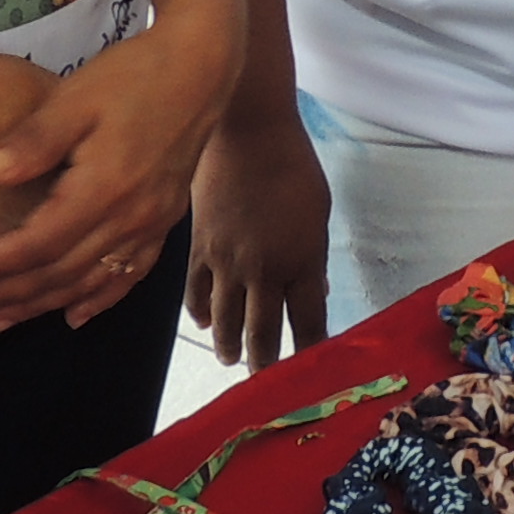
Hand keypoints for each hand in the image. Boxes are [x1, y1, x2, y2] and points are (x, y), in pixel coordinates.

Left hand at [0, 19, 230, 326]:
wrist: (200, 67)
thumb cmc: (133, 75)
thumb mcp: (74, 98)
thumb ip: (32, 141)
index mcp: (104, 188)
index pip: (39, 245)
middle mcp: (131, 216)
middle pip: (62, 272)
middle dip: (10, 293)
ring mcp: (152, 223)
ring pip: (91, 280)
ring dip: (45, 304)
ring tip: (3, 320)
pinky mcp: (165, 220)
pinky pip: (130, 274)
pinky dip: (100, 299)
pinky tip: (76, 314)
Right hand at [185, 103, 331, 370]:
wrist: (246, 131)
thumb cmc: (292, 165)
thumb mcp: (318, 212)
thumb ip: (313, 258)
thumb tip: (315, 292)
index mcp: (303, 262)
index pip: (308, 323)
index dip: (310, 351)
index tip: (311, 371)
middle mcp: (265, 271)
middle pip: (264, 333)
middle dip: (266, 362)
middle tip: (265, 382)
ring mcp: (227, 263)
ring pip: (225, 321)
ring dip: (230, 346)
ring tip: (232, 360)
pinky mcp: (199, 249)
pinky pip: (196, 293)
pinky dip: (199, 313)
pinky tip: (203, 323)